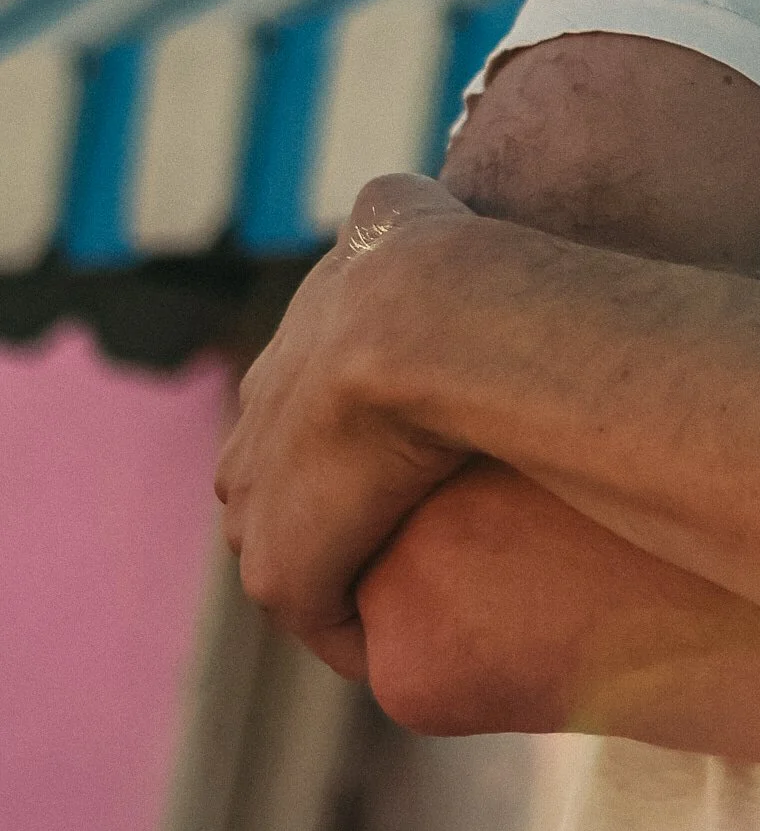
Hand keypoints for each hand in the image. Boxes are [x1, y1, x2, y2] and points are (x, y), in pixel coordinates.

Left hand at [216, 173, 480, 676]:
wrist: (423, 323)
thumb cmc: (436, 263)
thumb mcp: (399, 209)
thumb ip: (391, 211)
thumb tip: (399, 199)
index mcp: (280, 362)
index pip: (296, 412)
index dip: (348, 432)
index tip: (408, 446)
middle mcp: (253, 431)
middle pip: (280, 484)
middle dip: (332, 502)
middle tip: (413, 520)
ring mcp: (259, 505)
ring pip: (299, 550)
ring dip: (347, 563)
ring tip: (417, 580)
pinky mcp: (283, 572)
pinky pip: (328, 617)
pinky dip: (365, 626)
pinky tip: (419, 632)